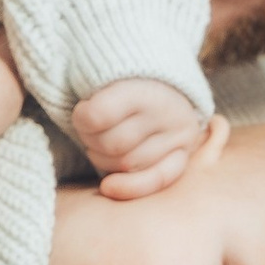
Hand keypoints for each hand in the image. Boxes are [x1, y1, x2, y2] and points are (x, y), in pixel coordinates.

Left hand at [69, 80, 222, 198]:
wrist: (161, 85)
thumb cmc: (122, 82)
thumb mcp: (105, 77)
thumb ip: (92, 97)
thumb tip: (84, 120)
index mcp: (144, 87)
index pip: (99, 115)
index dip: (81, 118)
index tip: (82, 111)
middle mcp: (166, 112)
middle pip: (112, 145)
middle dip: (92, 140)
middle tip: (90, 130)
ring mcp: (177, 137)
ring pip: (127, 165)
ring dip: (105, 160)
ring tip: (103, 143)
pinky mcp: (182, 156)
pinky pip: (156, 180)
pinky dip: (130, 187)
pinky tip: (108, 186)